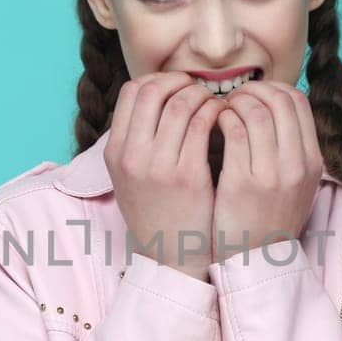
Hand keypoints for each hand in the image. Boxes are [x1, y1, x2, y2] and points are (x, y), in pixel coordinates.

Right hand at [106, 71, 227, 279]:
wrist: (172, 259)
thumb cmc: (159, 214)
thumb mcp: (131, 178)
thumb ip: (138, 141)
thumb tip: (158, 102)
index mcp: (116, 153)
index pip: (132, 93)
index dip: (160, 81)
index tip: (179, 87)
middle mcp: (132, 156)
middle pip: (154, 91)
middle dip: (182, 83)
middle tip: (201, 90)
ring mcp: (158, 166)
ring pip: (181, 104)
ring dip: (203, 96)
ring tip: (215, 105)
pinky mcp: (187, 176)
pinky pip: (203, 125)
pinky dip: (216, 113)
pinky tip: (224, 120)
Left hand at [211, 79, 323, 264]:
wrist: (257, 263)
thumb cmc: (268, 219)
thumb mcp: (294, 184)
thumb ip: (289, 148)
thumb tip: (272, 108)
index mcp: (312, 161)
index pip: (297, 101)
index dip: (271, 89)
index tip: (252, 95)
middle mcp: (297, 164)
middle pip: (279, 99)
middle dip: (251, 90)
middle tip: (232, 99)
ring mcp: (272, 174)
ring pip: (255, 111)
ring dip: (233, 103)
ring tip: (219, 111)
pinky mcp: (244, 183)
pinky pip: (233, 132)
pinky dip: (221, 120)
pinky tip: (212, 127)